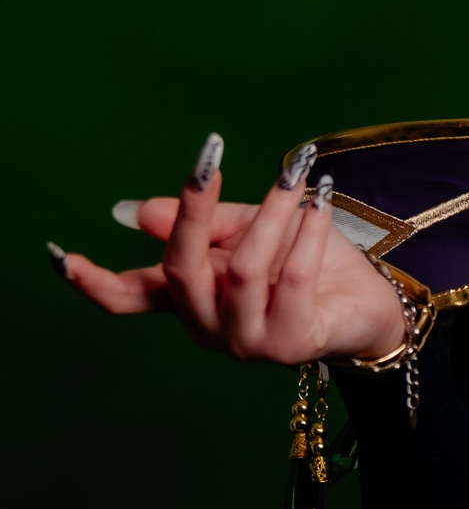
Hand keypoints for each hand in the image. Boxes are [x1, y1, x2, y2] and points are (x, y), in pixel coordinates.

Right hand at [52, 134, 406, 364]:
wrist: (368, 301)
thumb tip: (135, 214)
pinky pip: (293, 279)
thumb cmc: (304, 261)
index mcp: (188, 299)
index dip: (94, 282)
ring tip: (295, 177)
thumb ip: (201, 222)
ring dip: (270, 214)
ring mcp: (248, 343)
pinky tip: (321, 202)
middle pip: (181, 271)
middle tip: (209, 162)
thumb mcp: (246, 228)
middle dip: (193, 213)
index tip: (61, 256)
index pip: (129, 298)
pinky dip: (307, 233)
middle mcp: (208, 328)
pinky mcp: (293, 345)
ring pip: (242, 270)